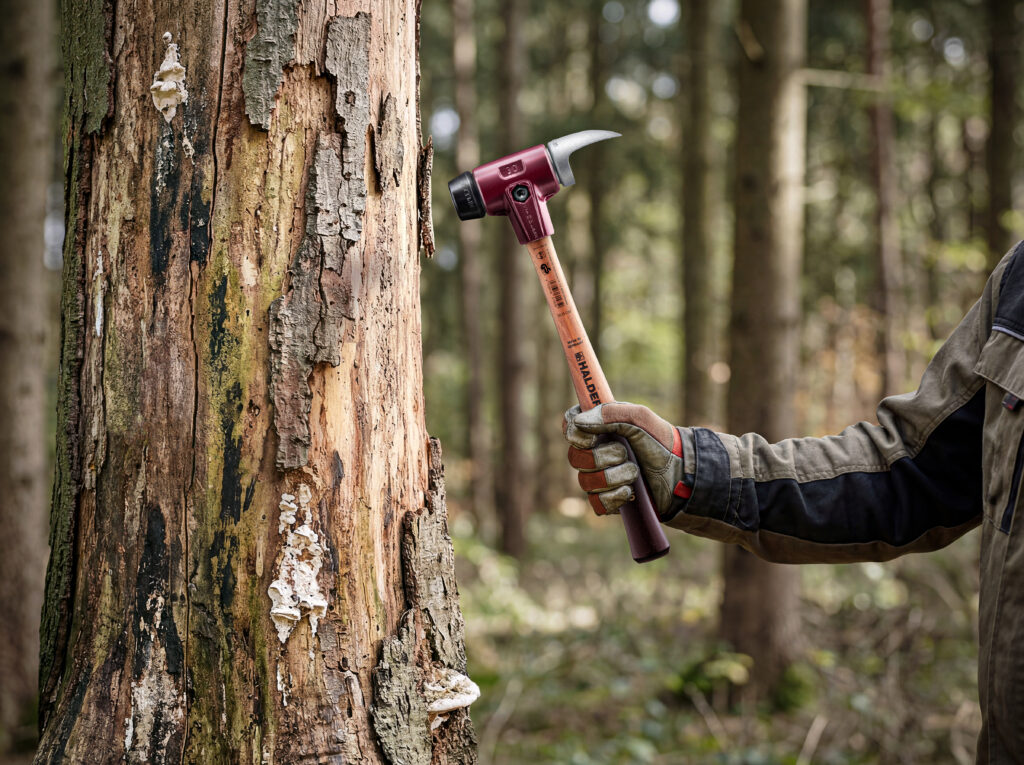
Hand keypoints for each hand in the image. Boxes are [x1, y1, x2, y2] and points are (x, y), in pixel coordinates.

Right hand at [563, 402, 692, 515]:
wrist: (682, 474)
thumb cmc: (661, 442)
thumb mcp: (640, 418)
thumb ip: (611, 413)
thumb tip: (578, 423)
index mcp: (599, 428)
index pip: (569, 426)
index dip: (573, 433)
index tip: (590, 437)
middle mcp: (594, 452)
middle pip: (574, 458)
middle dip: (601, 457)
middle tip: (625, 453)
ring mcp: (599, 478)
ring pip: (586, 482)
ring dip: (613, 477)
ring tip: (635, 473)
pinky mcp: (608, 500)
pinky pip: (597, 503)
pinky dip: (614, 497)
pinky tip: (630, 492)